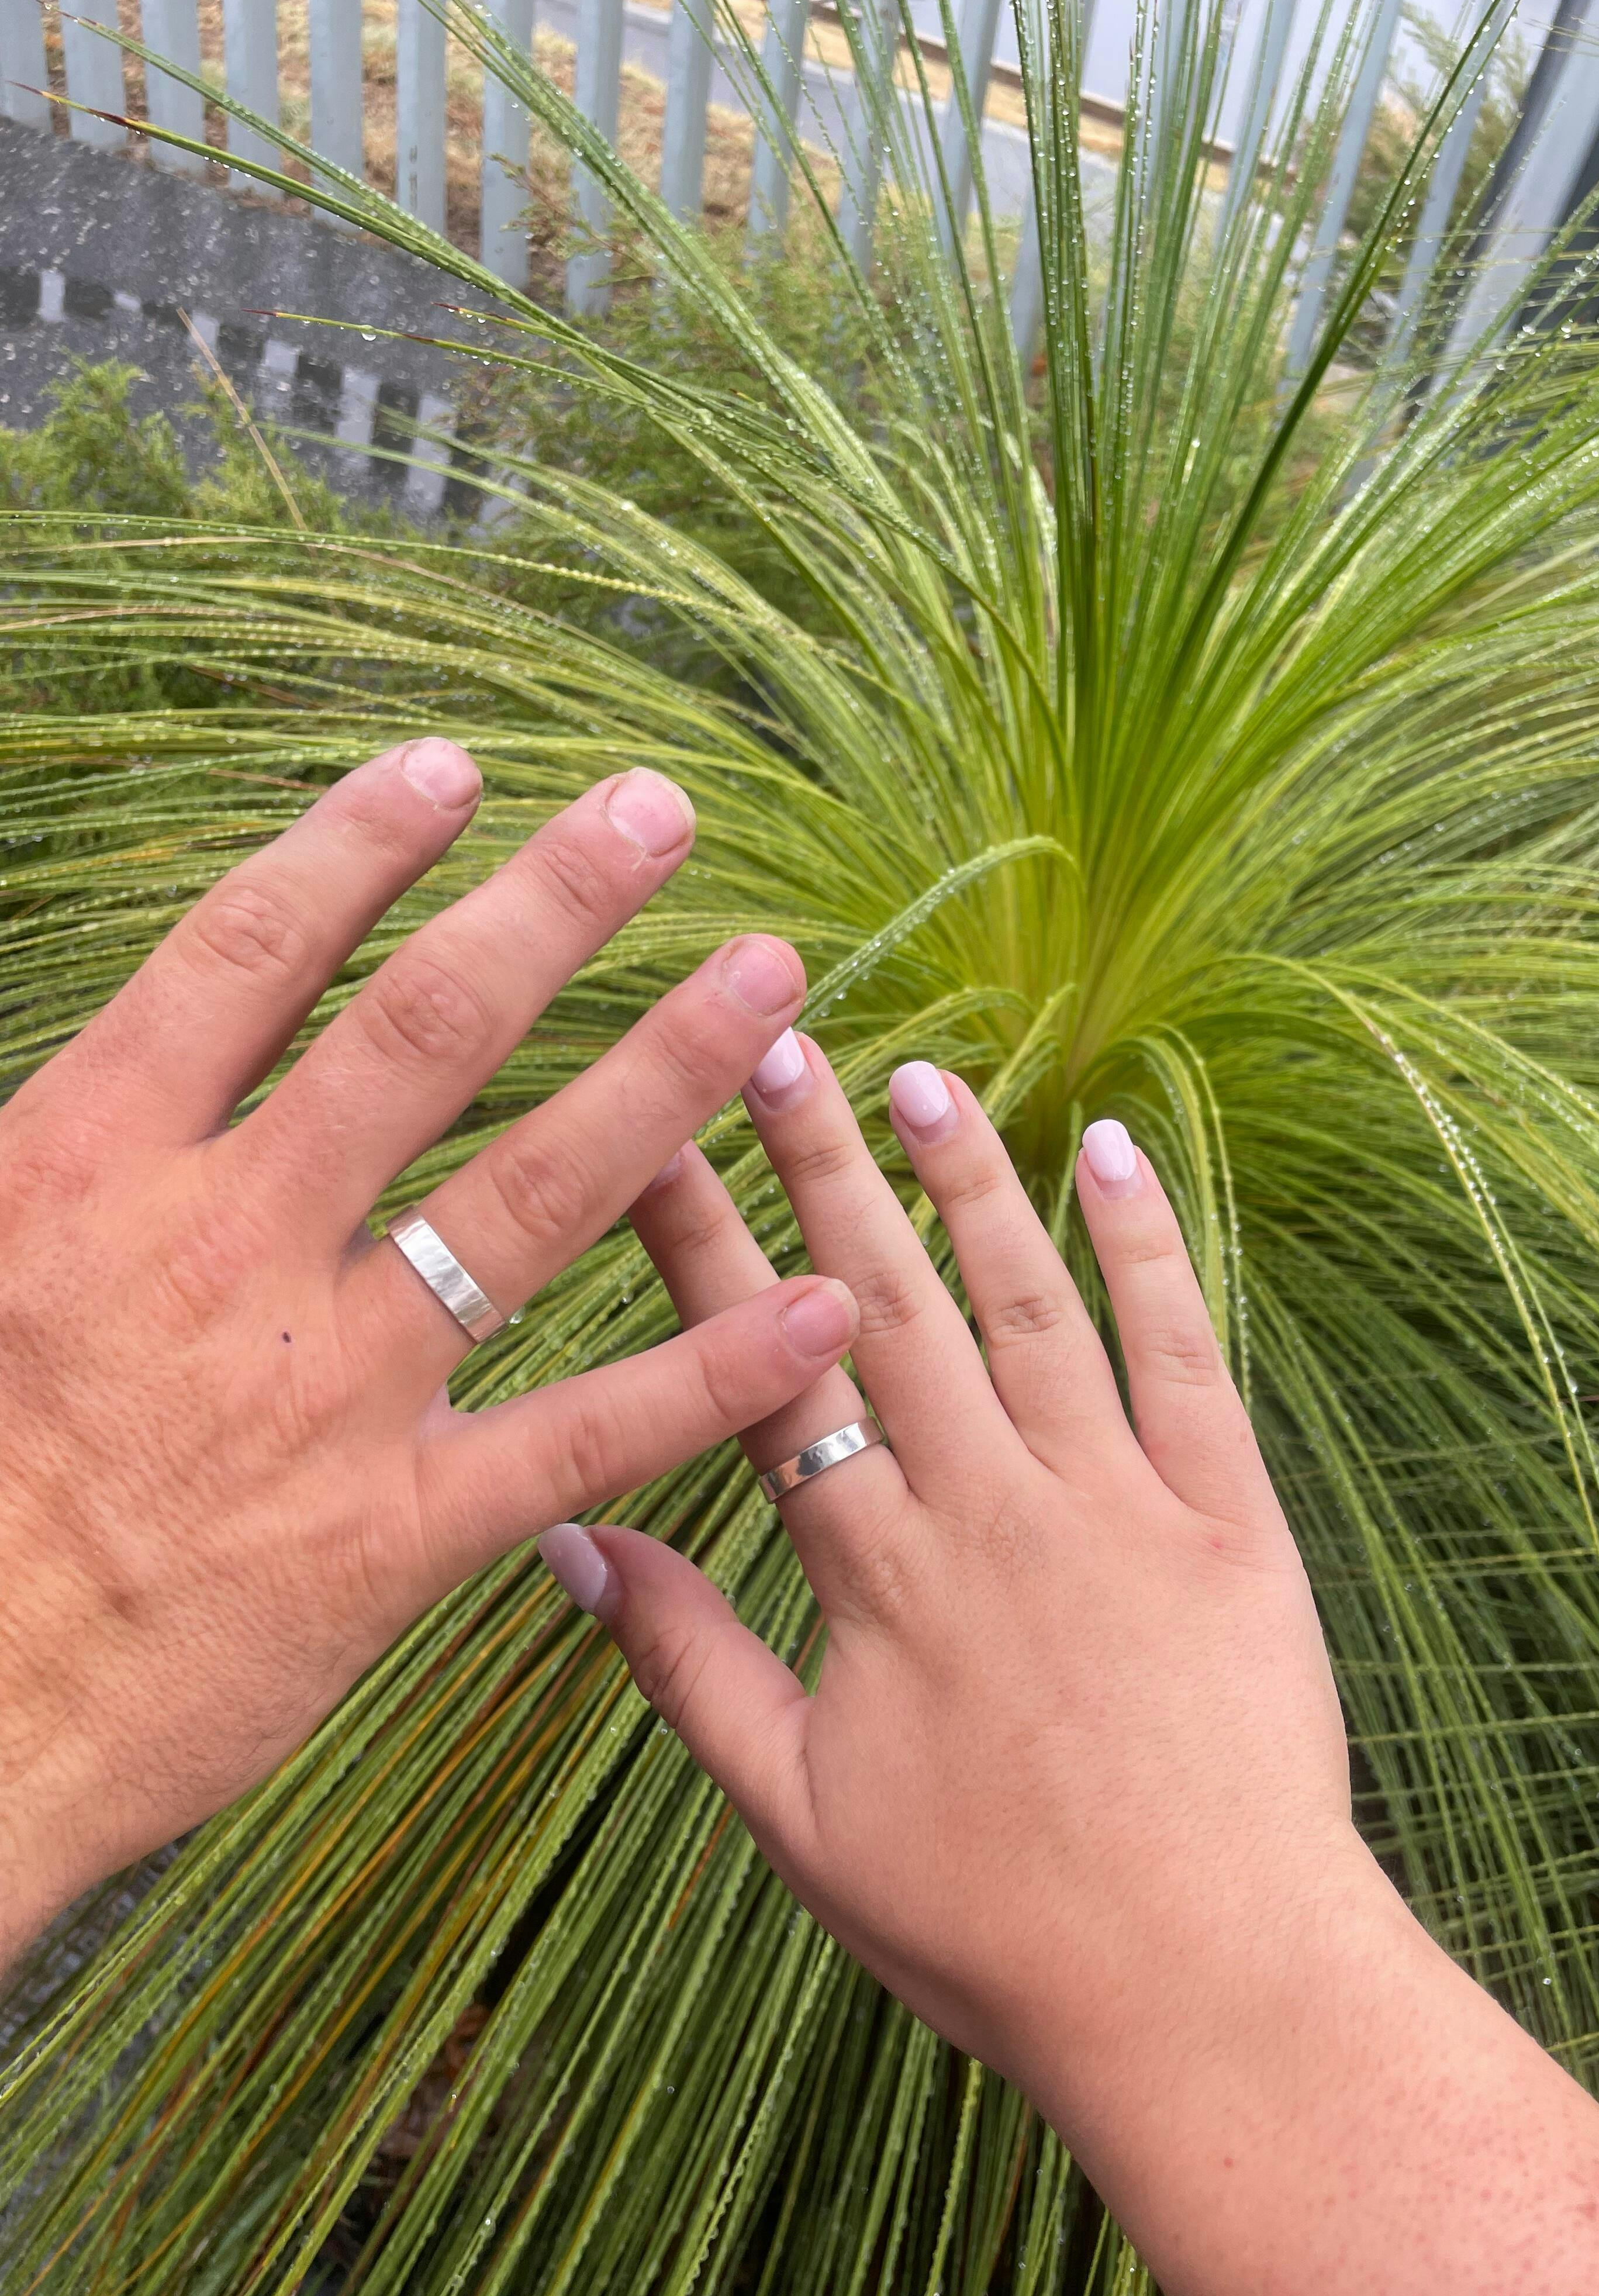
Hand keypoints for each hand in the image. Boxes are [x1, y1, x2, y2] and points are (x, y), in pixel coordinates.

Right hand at [0, 742, 857, 1957]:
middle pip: (420, 1033)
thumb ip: (84, 1141)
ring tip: (772, 990)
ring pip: (533, 1195)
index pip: (249, 954)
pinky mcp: (397, 1528)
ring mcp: (325, 1385)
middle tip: (659, 812)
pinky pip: (590, 1428)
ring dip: (667, 1078)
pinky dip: (713, 1370)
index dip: (359, 846)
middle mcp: (224, 1246)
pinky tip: (817, 1306)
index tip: (456, 767)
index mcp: (94, 1166)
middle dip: (552, 909)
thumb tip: (158, 1035)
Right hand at [543, 1036, 1598, 2295]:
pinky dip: (1148, 1244)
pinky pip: (1183, 1352)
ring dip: (967, 1180)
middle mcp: (988, 1509)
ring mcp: (1117, 1503)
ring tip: (914, 1076)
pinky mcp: (1230, 1517)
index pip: (765, 1372)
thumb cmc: (990, 1925)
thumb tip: (574, 1541)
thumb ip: (687, 1669)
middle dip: (820, 1165)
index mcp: (876, 1574)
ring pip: (1027, 1301)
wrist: (1208, 1988)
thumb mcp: (798, 1820)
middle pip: (888, 1305)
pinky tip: (1110, 1148)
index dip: (701, 1247)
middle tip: (772, 1040)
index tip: (653, 1141)